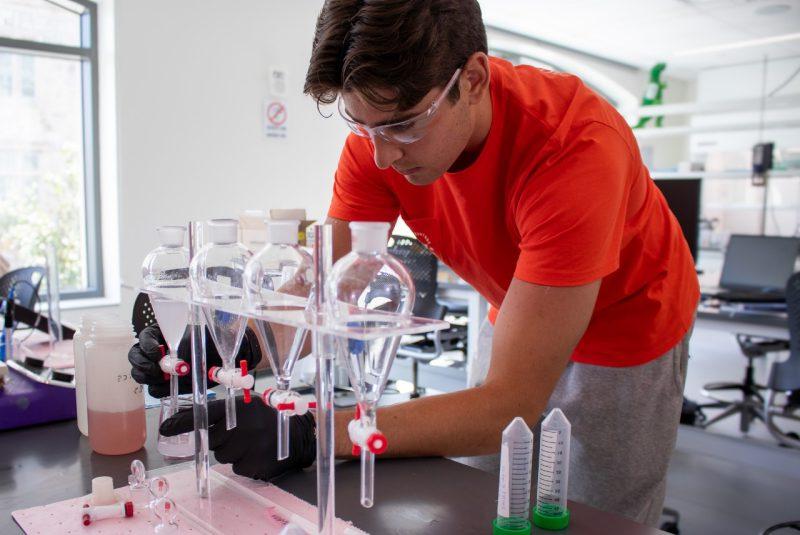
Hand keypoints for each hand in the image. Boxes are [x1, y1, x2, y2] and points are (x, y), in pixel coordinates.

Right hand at [128, 324, 261, 397]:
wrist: (222, 358)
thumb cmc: (208, 342)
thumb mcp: (195, 339)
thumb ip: (182, 348)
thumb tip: (176, 360)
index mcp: (159, 334)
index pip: (144, 338)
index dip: (147, 346)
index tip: (156, 354)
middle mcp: (155, 351)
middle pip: (135, 357)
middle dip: (143, 364)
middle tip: (156, 370)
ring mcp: (158, 368)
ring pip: (141, 374)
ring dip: (149, 377)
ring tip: (165, 377)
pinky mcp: (165, 384)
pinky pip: (154, 389)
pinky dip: (160, 389)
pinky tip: (172, 385)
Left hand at [159, 397, 315, 480]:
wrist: (298, 436)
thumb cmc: (269, 418)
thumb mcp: (248, 406)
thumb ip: (224, 412)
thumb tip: (190, 418)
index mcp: (239, 408)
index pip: (203, 414)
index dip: (182, 422)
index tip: (165, 428)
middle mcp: (242, 426)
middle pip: (212, 440)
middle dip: (220, 439)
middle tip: (238, 434)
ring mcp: (248, 447)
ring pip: (223, 456)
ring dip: (232, 452)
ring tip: (251, 442)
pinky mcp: (254, 464)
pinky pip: (237, 467)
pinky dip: (244, 462)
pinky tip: (257, 453)